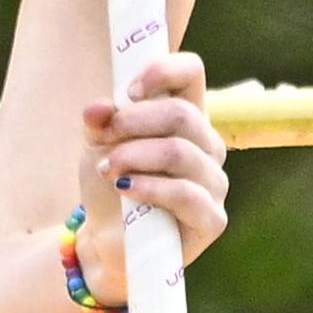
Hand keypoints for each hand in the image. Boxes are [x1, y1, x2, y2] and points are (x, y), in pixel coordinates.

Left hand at [74, 54, 228, 293]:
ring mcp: (214, 183)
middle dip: (133, 122)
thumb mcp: (98, 146)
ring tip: (107, 168)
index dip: (162, 71)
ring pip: (180, 152)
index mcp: (186, 117)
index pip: (191, 73)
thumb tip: (98, 109)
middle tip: (104, 138)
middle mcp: (207, 146)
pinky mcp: (212, 219)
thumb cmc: (111, 184)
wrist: (107, 241)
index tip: (128, 90)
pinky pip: (186, 194)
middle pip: (182, 114)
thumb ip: (99, 123)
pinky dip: (149, 187)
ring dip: (134, 156)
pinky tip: (125, 188)